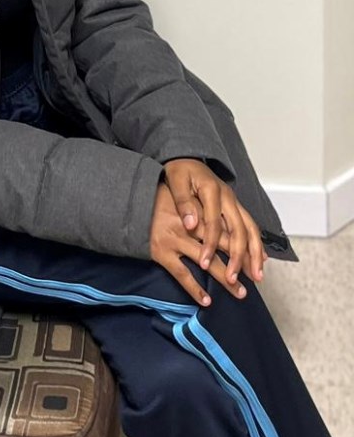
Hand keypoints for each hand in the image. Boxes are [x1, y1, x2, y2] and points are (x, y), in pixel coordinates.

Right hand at [149, 181, 248, 306]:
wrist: (128, 204)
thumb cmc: (157, 199)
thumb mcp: (182, 195)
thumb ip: (202, 207)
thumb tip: (225, 220)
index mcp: (197, 210)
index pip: (227, 229)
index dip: (243, 244)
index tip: (257, 258)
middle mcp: (189, 225)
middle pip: (222, 246)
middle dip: (241, 263)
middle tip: (256, 278)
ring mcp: (176, 239)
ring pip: (207, 263)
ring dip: (226, 279)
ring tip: (240, 292)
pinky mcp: (162, 252)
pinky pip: (182, 274)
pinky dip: (195, 289)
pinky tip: (207, 300)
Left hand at [163, 157, 265, 289]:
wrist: (187, 156)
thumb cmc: (180, 170)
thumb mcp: (176, 181)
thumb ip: (184, 202)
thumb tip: (191, 225)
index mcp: (213, 191)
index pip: (214, 224)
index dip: (210, 245)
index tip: (204, 264)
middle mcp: (228, 197)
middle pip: (240, 229)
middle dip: (240, 256)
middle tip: (235, 279)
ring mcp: (234, 202)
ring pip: (251, 229)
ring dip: (255, 254)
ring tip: (257, 276)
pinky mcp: (235, 206)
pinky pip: (250, 226)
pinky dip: (257, 244)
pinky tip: (260, 259)